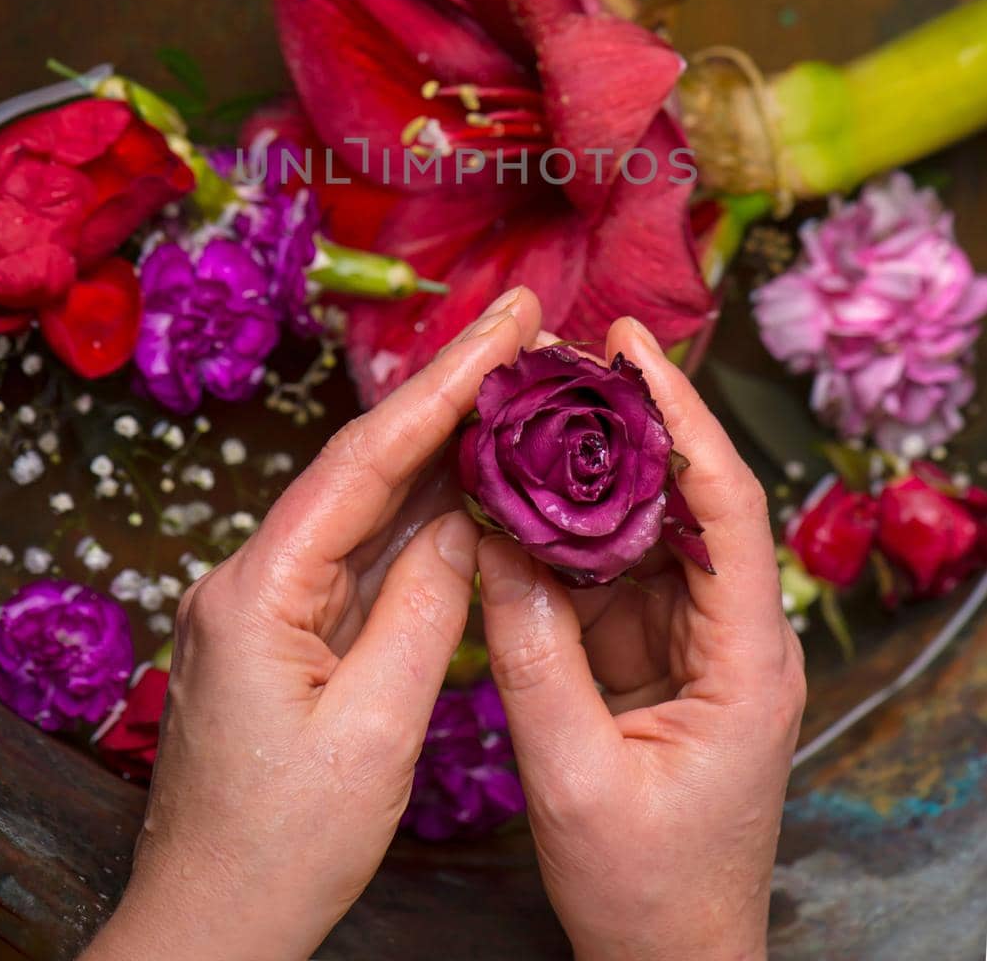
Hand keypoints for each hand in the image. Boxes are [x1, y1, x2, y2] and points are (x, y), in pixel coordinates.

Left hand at [83, 284, 541, 960]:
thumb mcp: (375, 731)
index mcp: (258, 590)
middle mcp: (249, 577)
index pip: (363, 460)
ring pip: (363, 506)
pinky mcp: (281, 631)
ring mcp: (263, 602)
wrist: (209, 925)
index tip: (507, 325)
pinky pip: (358, 557)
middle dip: (446, 393)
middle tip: (523, 326)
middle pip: (361, 465)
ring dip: (439, 448)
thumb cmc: (284, 848)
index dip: (443, 384)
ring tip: (513, 383)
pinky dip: (418, 518)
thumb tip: (465, 518)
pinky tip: (470, 482)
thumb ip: (425, 610)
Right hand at [478, 317, 805, 960]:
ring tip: (530, 408)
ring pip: (646, 531)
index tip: (632, 349)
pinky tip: (522, 496)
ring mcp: (696, 642)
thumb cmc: (647, 893)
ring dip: (591, 473)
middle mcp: (735, 635)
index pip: (727, 509)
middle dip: (627, 425)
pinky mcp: (658, 655)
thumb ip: (534, 660)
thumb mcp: (577, 782)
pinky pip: (613, 575)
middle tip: (560, 357)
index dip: (682, 419)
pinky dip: (568, 535)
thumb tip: (494, 542)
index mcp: (748, 660)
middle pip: (688, 502)